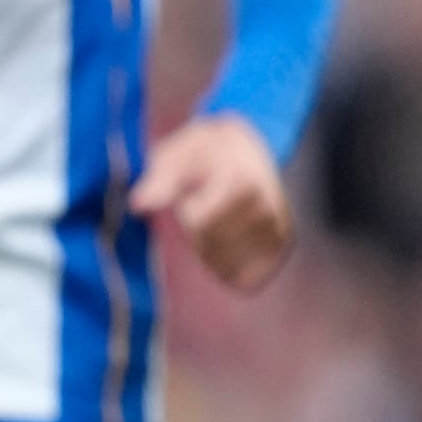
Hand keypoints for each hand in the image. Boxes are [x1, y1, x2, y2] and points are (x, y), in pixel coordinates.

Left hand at [132, 112, 294, 292]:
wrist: (251, 145)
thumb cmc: (205, 151)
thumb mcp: (178, 153)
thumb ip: (160, 179)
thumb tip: (138, 204)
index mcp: (242, 178)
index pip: (200, 221)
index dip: (187, 211)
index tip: (194, 194)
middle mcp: (266, 204)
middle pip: (213, 243)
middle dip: (198, 231)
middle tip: (207, 206)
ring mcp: (277, 226)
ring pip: (227, 263)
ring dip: (211, 251)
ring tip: (217, 222)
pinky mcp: (282, 244)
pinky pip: (245, 275)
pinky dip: (228, 269)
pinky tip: (224, 247)